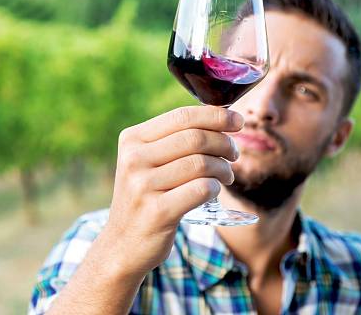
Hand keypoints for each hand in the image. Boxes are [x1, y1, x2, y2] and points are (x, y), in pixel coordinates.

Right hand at [102, 106, 242, 278]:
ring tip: (226, 176)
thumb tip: (222, 117)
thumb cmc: (145, 197)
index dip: (216, 115)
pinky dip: (215, 189)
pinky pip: (201, 190)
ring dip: (223, 169)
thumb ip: (174, 139)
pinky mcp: (157, 211)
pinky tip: (213, 192)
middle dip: (224, 144)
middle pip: (195, 138)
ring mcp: (143, 185)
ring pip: (201, 164)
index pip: (182, 116)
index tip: (238, 120)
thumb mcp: (147, 162)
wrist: (122, 245)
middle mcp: (134, 159)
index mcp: (132, 139)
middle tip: (233, 154)